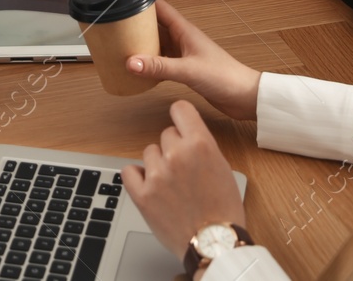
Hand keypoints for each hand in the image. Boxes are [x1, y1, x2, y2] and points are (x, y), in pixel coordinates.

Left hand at [122, 100, 247, 263]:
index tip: (180, 124)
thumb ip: (202, 147)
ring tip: (172, 184)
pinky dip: (137, 177)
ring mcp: (157, 175)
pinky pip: (129, 171)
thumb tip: (186, 136)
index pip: (180, 109)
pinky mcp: (142, 194)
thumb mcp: (223, 168)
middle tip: (184, 169)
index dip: (181, 117)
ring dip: (158, 164)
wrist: (214, 243)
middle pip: (166, 134)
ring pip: (149, 152)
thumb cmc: (223, 210)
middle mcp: (177, 155)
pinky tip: (150, 185)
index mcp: (201, 145)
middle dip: (174, 148)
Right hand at [124, 0, 260, 120]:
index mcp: (184, 30)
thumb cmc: (224, 76)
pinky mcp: (184, 69)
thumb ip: (159, 67)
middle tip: (114, 25)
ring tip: (120, 46)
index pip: (160, 8)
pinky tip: (138, 69)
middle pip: (154, 25)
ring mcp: (182, 54)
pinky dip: (149, 63)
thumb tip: (131, 62)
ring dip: (141, 44)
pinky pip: (160, 61)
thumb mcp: (188, 70)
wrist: (244, 96)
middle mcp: (182, 38)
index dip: (142, 1)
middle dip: (136, 24)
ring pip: (156, 43)